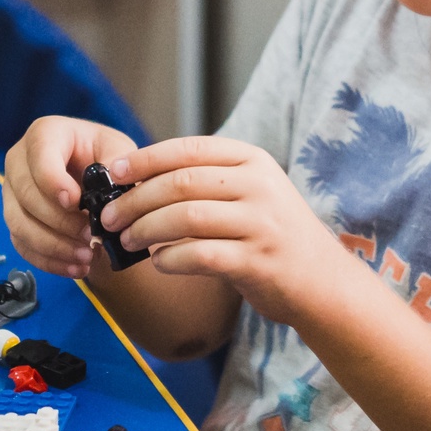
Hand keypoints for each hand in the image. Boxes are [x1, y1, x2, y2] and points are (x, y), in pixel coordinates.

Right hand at [3, 115, 139, 278]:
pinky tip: (75, 268)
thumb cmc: (103, 155)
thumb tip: (112, 178)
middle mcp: (19, 161)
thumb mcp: (117, 149)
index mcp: (44, 134)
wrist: (93, 175)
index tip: (76, 203)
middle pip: (27, 195)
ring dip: (54, 246)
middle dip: (60, 221)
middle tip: (92, 236)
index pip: (39, 157)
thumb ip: (116, 160)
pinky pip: (22, 245)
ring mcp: (12, 192)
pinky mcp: (15, 219)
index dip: (54, 183)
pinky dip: (48, 261)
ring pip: (20, 224)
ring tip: (86, 257)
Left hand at [98, 137, 353, 318]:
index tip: (112, 173)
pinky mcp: (258, 260)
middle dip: (135, 200)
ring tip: (127, 241)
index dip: (144, 159)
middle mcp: (259, 186)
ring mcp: (261, 223)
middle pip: (180, 183)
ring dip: (146, 230)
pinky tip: (158, 263)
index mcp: (253, 160)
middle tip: (109, 218)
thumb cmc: (271, 235)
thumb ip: (206, 182)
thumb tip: (136, 182)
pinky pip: (200, 256)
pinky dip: (170, 260)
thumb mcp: (250, 193)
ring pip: (186, 218)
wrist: (321, 281)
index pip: (188, 149)